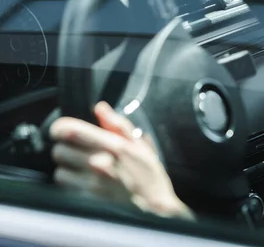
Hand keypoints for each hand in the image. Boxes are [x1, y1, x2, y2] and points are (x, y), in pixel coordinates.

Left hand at [50, 102, 193, 219]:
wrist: (153, 206)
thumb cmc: (147, 175)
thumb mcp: (138, 144)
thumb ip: (117, 124)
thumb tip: (100, 108)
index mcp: (113, 145)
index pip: (69, 131)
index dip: (61, 128)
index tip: (63, 130)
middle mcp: (99, 162)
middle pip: (60, 150)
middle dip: (67, 148)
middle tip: (78, 150)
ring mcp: (91, 182)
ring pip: (59, 169)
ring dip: (67, 167)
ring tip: (81, 166)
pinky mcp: (87, 198)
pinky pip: (65, 186)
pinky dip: (70, 181)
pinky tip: (83, 180)